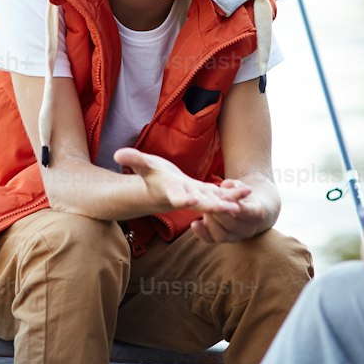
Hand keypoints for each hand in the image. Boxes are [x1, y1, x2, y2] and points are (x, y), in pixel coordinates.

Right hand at [113, 149, 248, 216]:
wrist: (159, 192)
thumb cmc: (151, 177)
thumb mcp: (144, 166)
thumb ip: (134, 160)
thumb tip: (117, 154)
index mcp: (170, 191)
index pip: (175, 196)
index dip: (182, 198)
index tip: (188, 200)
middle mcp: (186, 197)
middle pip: (199, 202)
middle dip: (213, 206)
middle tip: (227, 209)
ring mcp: (198, 197)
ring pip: (214, 201)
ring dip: (229, 201)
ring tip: (243, 199)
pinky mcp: (206, 193)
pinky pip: (221, 195)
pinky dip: (232, 195)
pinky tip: (246, 191)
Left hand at [190, 179, 272, 243]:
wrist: (248, 209)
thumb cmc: (243, 194)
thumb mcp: (241, 186)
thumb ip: (234, 186)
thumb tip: (227, 185)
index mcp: (257, 214)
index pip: (247, 212)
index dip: (235, 205)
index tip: (225, 196)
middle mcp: (247, 229)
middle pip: (233, 225)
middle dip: (219, 214)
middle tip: (209, 202)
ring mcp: (235, 237)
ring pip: (222, 236)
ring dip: (210, 222)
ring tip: (203, 210)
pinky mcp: (222, 240)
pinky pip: (211, 241)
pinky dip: (201, 233)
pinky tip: (194, 223)